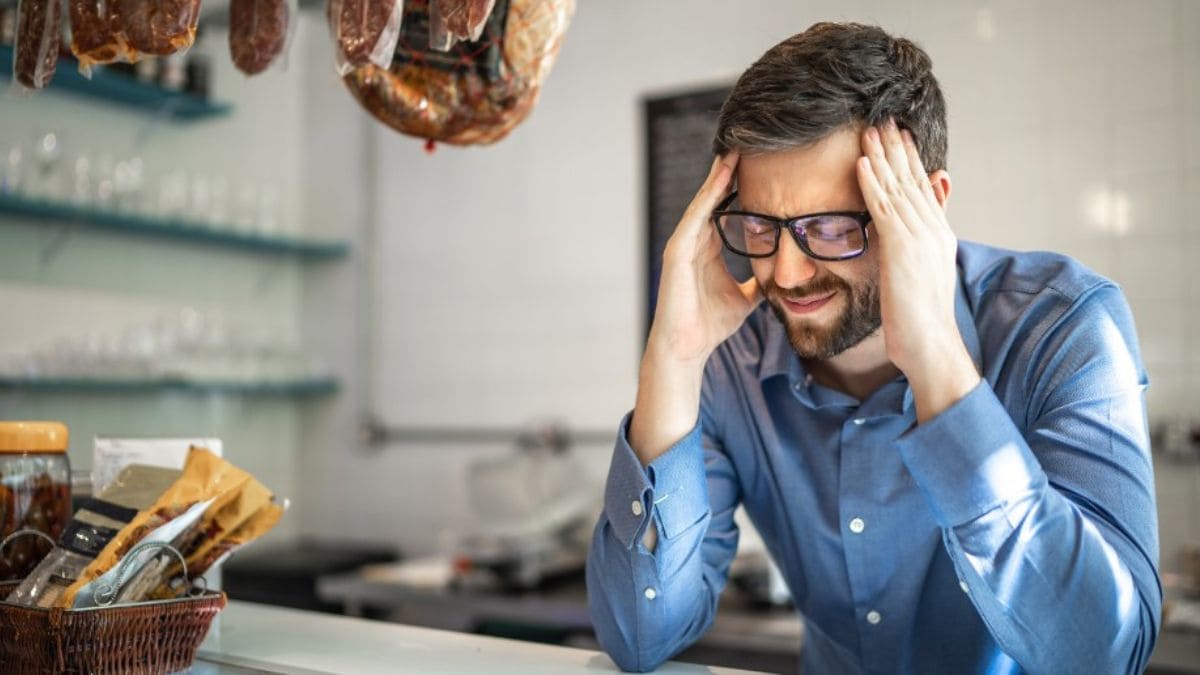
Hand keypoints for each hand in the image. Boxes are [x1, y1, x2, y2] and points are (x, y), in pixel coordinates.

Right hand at [647, 152, 761, 365]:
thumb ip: (759, 284)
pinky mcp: (676, 251)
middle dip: (729, 171)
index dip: (741, 185)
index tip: (762, 163)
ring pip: (704, 201)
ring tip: (735, 149)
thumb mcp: (745, 299)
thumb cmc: (709, 325)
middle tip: (748, 141)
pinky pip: (695, 216)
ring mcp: (683, 243)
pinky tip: (721, 175)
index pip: (726, 207)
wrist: (687, 348)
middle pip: (713, 197)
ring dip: (719, 175)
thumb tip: (782, 279)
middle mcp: (694, 240)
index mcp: (708, 248)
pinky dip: (708, 195)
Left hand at [856, 119, 978, 421]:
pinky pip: (884, 208)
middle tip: (883, 117)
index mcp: (937, 234)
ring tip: (868, 129)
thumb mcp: (922, 275)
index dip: (908, 159)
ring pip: (898, 187)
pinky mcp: (902, 248)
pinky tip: (862, 162)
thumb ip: (918, 246)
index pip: (921, 187)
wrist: (930, 343)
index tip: (898, 134)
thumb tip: (912, 233)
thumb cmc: (920, 319)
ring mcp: (919, 237)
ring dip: (882, 156)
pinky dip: (873, 182)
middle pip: (911, 179)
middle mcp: (932, 230)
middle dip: (896, 148)